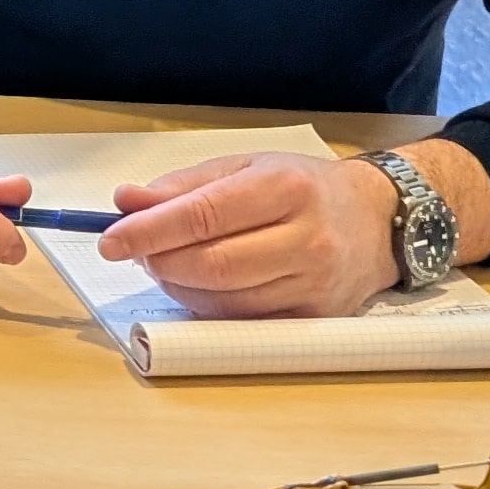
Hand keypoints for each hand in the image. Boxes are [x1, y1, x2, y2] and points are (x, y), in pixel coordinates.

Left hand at [96, 143, 489, 318]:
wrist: (379, 220)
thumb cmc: (304, 187)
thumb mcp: (247, 167)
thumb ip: (184, 186)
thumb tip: (126, 202)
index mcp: (285, 188)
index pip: (203, 216)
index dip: (149, 232)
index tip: (110, 240)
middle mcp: (306, 238)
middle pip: (211, 265)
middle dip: (159, 262)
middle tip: (135, 252)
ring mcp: (314, 284)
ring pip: (224, 300)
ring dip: (178, 287)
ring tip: (166, 264)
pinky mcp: (315, 318)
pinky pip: (243, 321)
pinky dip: (206, 307)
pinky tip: (198, 286)